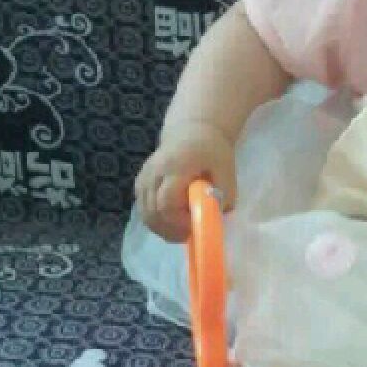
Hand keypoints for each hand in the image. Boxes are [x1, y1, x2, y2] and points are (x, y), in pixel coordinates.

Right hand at [134, 121, 236, 242]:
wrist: (190, 130)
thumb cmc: (211, 149)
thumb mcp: (226, 167)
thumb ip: (225, 191)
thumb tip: (220, 215)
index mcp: (176, 166)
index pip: (167, 201)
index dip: (179, 220)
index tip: (195, 227)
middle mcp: (154, 173)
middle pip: (152, 212)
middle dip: (171, 230)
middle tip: (190, 235)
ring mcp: (144, 178)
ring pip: (145, 214)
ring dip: (163, 228)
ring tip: (183, 231)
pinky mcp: (140, 184)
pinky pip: (143, 210)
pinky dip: (156, 221)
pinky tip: (172, 222)